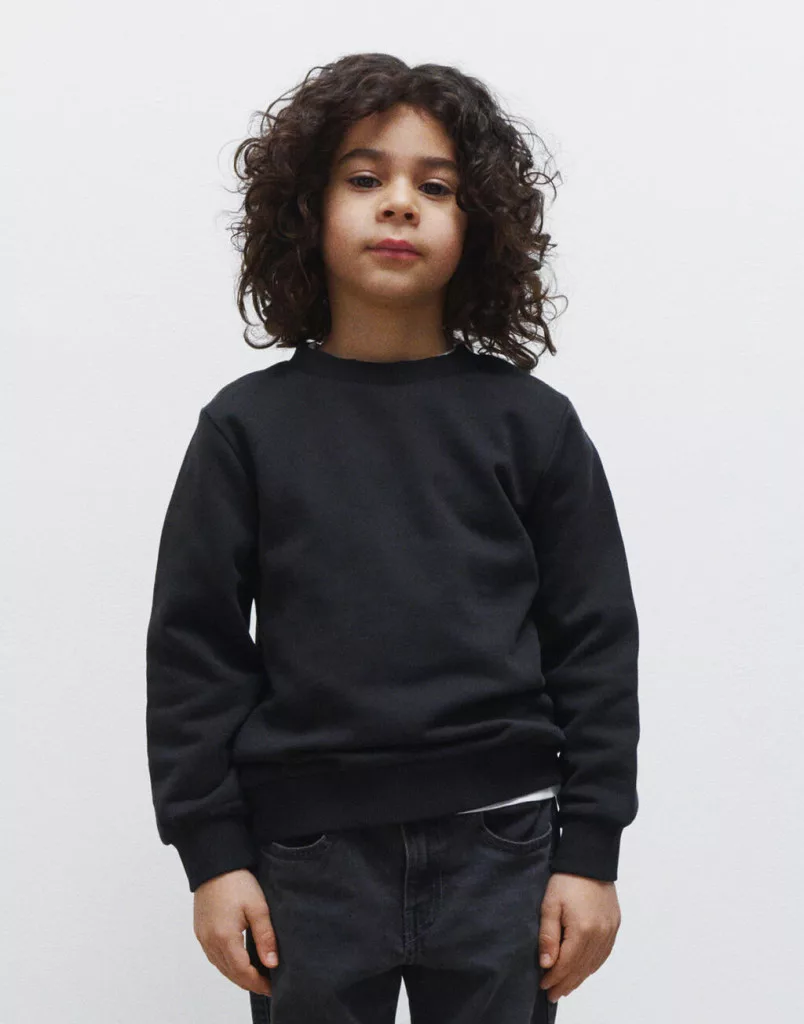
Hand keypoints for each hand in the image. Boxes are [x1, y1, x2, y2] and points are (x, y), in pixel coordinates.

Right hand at [193, 868, 277, 996]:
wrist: (215, 864)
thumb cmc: (237, 881)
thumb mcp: (258, 907)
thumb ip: (265, 936)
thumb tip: (272, 963)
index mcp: (225, 938)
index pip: (243, 972)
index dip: (258, 983)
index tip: (272, 988)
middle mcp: (210, 942)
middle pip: (230, 973)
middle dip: (249, 983)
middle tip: (267, 986)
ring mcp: (203, 937)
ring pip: (221, 967)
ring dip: (237, 975)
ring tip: (255, 978)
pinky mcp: (200, 931)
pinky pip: (213, 956)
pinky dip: (226, 965)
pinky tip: (237, 963)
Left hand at [538, 872, 620, 1003]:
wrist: (590, 860)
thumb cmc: (566, 879)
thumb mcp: (550, 904)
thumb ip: (548, 935)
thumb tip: (547, 964)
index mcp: (583, 930)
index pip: (567, 964)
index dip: (554, 977)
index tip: (542, 985)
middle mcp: (600, 935)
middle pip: (581, 968)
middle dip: (565, 983)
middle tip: (552, 994)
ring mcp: (609, 931)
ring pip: (593, 964)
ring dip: (579, 977)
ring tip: (565, 987)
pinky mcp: (614, 925)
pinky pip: (604, 953)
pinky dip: (592, 966)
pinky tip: (584, 971)